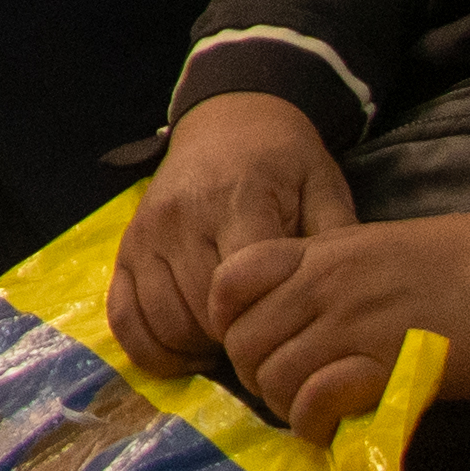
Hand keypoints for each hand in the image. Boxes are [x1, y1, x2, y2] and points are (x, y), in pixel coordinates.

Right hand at [109, 88, 353, 377]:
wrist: (228, 122)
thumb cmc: (284, 163)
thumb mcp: (324, 189)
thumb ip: (334, 245)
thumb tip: (346, 306)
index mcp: (238, 201)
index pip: (242, 288)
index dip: (265, 325)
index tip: (288, 334)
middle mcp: (182, 217)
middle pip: (202, 313)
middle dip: (236, 343)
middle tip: (264, 344)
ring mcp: (146, 234)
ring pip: (163, 322)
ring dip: (196, 348)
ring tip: (227, 345)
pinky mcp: (124, 248)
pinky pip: (123, 316)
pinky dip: (150, 346)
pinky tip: (184, 347)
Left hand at [213, 197, 469, 446]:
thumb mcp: (390, 255)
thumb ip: (342, 285)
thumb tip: (312, 333)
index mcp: (326, 249)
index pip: (231, 278)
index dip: (232, 323)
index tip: (264, 348)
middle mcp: (328, 281)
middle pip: (243, 339)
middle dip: (258, 378)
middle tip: (296, 395)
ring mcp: (355, 320)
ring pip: (272, 374)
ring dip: (289, 407)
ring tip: (322, 416)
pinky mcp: (391, 364)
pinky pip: (316, 398)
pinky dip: (318, 423)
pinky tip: (343, 427)